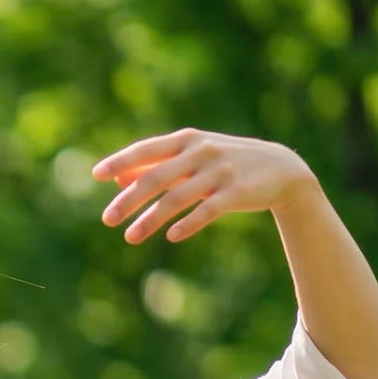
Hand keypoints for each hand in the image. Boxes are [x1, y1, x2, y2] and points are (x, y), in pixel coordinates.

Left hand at [91, 128, 317, 243]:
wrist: (282, 169)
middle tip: (106, 219)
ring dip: (150, 220)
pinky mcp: (237, 192)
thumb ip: (155, 166)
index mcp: (187, 141)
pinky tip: (172, 237)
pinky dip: (188, 223)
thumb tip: (116, 179)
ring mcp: (220, 172)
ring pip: (177, 198)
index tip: (96, 174)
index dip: (120, 161)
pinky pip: (207, 210)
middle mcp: (201, 153)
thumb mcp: (191, 158)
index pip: (146, 149)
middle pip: (155, 178)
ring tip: (130, 238)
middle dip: (128, 200)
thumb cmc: (224, 163)